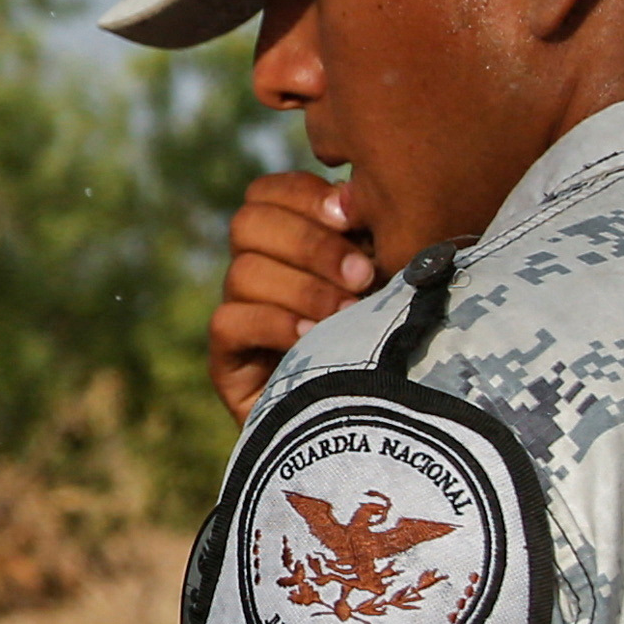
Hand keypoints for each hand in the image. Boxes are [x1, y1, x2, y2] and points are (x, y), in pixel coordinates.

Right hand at [210, 172, 375, 421]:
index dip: (303, 196)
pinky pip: (228, 321)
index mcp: (291, 241)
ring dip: (303, 289)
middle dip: (310, 243)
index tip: (352, 216)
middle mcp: (258, 271)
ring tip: (347, 315)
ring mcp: (239, 314)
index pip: (268, 193)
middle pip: (248, 223)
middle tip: (361, 275)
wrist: (378, 430)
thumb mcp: (390, 281)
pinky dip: (273, 322)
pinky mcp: (227, 360)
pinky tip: (312, 338)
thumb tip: (351, 194)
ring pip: (242, 272)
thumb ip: (370, 236)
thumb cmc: (397, 344)